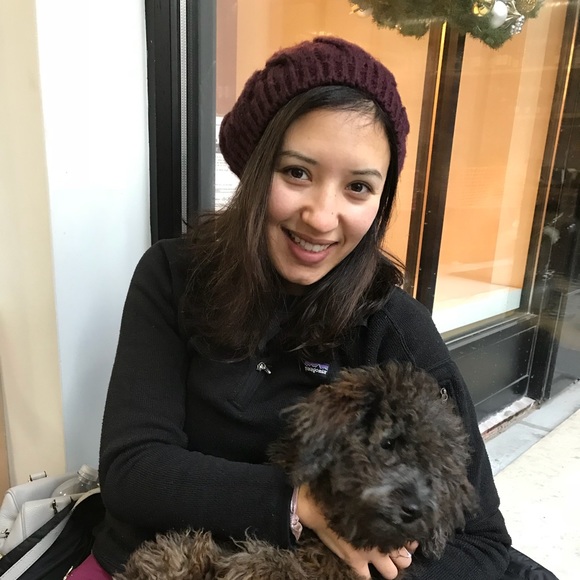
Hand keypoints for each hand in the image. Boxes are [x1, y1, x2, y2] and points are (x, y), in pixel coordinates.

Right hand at [296, 486, 417, 578]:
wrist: (318, 506)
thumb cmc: (342, 498)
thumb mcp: (365, 500)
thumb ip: (381, 510)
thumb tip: (395, 514)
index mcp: (387, 522)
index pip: (409, 541)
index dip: (409, 542)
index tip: (405, 541)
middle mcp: (382, 539)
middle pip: (405, 560)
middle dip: (400, 557)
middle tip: (392, 552)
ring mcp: (369, 553)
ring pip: (391, 573)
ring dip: (387, 568)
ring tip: (380, 561)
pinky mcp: (354, 562)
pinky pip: (366, 579)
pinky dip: (367, 575)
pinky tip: (364, 568)